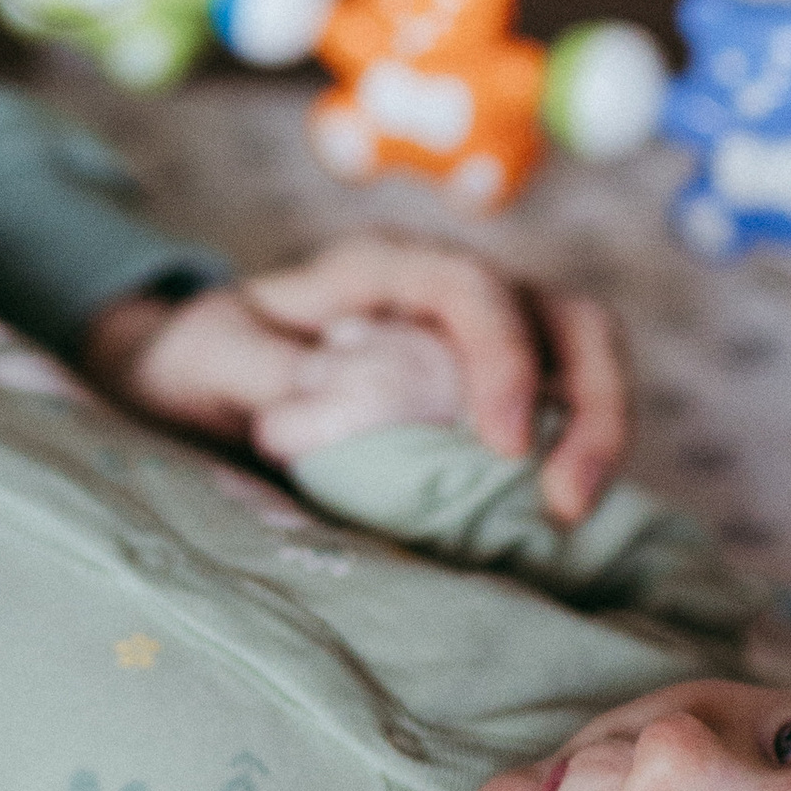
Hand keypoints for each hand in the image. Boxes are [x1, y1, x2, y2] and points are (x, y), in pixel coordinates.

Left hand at [87, 237, 626, 524]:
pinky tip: (553, 522)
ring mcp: (479, 342)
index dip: (501, 356)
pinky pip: (559, 413)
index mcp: (381, 268)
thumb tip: (329, 402)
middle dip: (591, 398)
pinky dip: (573, 457)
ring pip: (581, 357)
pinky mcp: (490, 397)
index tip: (503, 444)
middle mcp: (447, 292)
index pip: (468, 286)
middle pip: (561, 314)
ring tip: (570, 513)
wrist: (193, 380)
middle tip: (566, 498)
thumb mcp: (204, 358)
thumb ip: (261, 370)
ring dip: (597, 430)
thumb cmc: (201, 359)